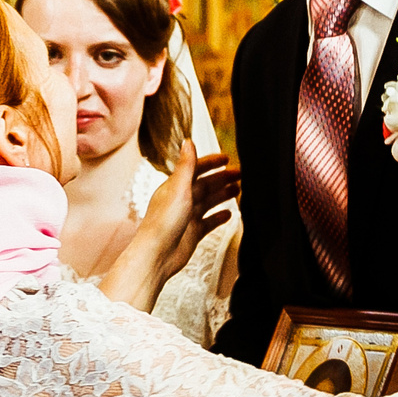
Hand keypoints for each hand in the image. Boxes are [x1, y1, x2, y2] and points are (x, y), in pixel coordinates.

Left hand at [136, 151, 238, 278]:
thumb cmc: (163, 223)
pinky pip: (209, 222)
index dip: (211, 163)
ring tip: (238, 190)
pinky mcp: (192, 233)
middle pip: (205, 185)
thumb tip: (188, 142)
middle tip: (240, 174)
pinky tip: (228, 215)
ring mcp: (186, 217)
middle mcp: (180, 200)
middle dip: (222, 178)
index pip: (196, 169)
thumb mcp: (178, 188)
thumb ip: (186, 166)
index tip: (227, 159)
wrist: (157, 255)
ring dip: (222, 195)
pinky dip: (218, 217)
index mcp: (175, 187)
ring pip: (208, 202)